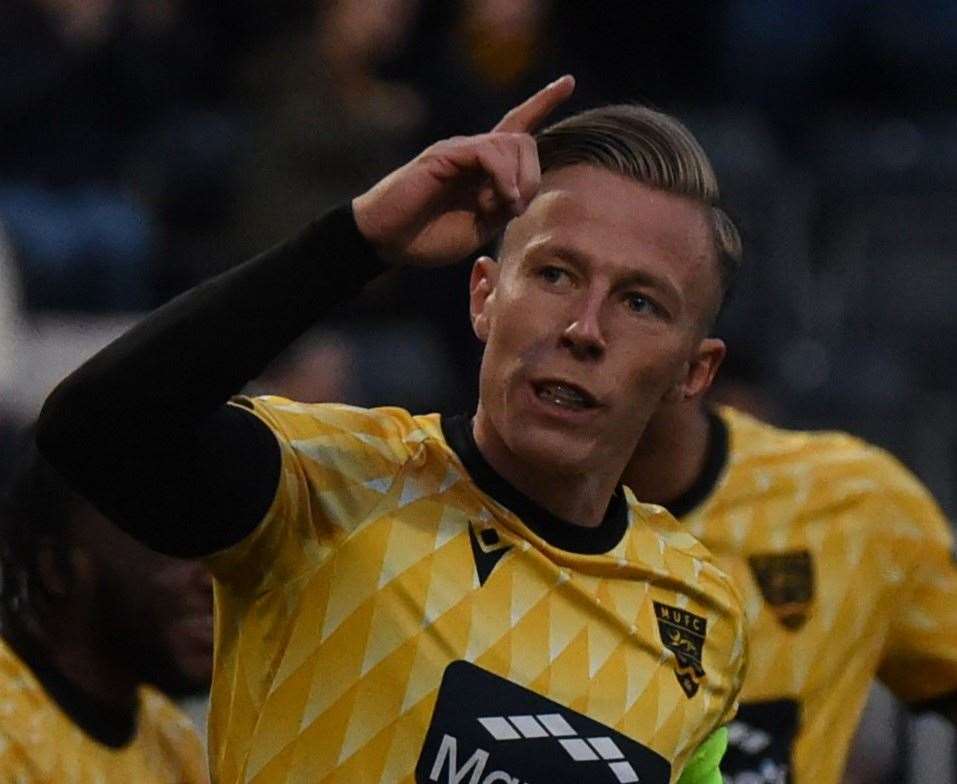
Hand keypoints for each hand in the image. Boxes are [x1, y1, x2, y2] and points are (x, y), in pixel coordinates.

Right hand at [352, 75, 574, 266]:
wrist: (386, 241)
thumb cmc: (426, 237)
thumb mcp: (478, 228)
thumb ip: (502, 207)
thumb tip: (522, 192)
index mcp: (482, 169)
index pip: (516, 126)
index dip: (542, 103)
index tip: (568, 82)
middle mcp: (472, 152)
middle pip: (524, 140)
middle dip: (533, 175)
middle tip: (516, 208)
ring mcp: (458, 150)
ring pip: (511, 143)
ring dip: (518, 180)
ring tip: (504, 208)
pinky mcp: (444, 155)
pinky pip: (488, 152)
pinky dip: (502, 177)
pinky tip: (496, 200)